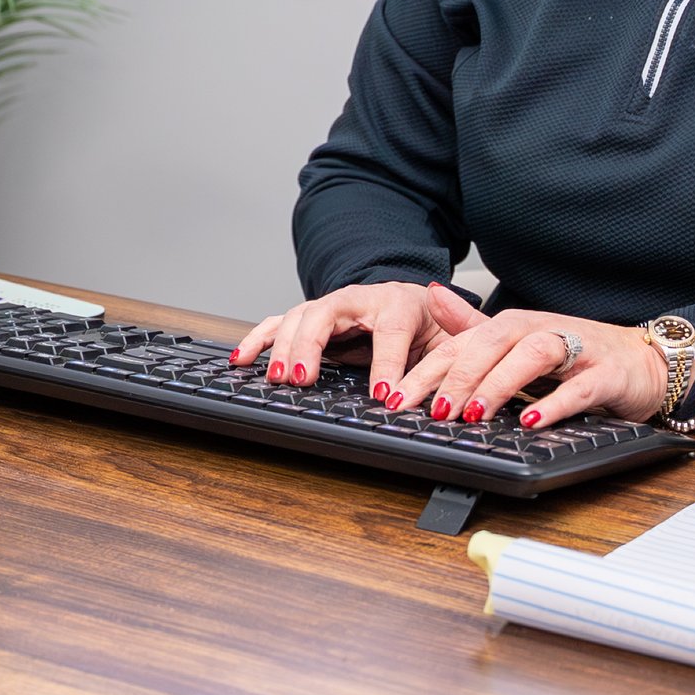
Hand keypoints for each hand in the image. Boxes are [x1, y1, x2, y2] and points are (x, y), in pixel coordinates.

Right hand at [231, 280, 460, 403]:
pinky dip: (259, 340)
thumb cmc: (432, 326)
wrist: (419, 304)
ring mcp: (331, 307)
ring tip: (277, 377)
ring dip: (282, 346)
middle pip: (327, 313)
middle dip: (311, 346)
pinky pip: (279, 324)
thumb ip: (448, 359)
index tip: (383, 395)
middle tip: (304, 379)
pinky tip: (242, 358)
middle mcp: (360, 299)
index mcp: (400, 303)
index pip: (391, 330)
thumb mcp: (452, 341)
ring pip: (298, 317)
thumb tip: (434, 390)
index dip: (386, 362)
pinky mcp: (312, 319)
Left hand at [392, 284, 671, 427]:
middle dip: (458, 376)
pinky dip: (555, 404)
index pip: (462, 343)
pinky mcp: (607, 374)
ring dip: (500, 383)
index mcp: (514, 326)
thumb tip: (432, 295)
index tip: (397, 398)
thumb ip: (474, 325)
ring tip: (474, 413)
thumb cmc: (577, 354)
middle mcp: (540, 330)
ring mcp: (576, 349)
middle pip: (493, 343)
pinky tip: (533, 423)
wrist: (643, 361)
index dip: (427, 370)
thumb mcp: (518, 340)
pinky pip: (580, 387)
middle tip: (431, 410)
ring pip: (533, 355)